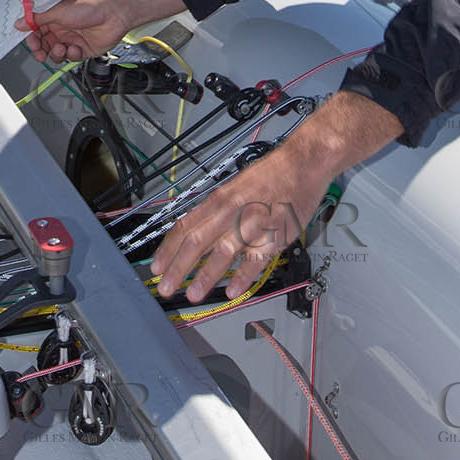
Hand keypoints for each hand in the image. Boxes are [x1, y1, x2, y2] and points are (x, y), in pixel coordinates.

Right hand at [14, 0, 183, 63]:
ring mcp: (74, 39)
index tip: (31, 43)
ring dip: (56, 54)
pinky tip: (76, 49)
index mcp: (55, 17)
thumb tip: (20, 23)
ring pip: (57, 54)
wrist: (114, 12)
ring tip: (62, 48)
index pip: (37, 31)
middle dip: (41, 51)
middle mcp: (63, 28)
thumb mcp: (58, 11)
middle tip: (40, 53)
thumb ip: (37, 19)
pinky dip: (72, 55)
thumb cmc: (90, 4)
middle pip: (45, 45)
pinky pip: (72, 58)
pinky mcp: (85, 49)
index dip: (32, 38)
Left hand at [150, 149, 322, 303]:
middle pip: (198, 241)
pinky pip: (256, 259)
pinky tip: (233, 291)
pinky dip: (243, 276)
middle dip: (179, 267)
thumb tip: (196, 231)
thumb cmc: (269, 176)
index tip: (157, 266)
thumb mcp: (234, 187)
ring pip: (223, 252)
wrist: (301, 165)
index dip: (168, 249)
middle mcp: (231, 212)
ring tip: (194, 294)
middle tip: (166, 287)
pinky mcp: (274, 235)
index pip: (185, 226)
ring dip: (206, 275)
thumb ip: (215, 211)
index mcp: (219, 199)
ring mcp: (252, 224)